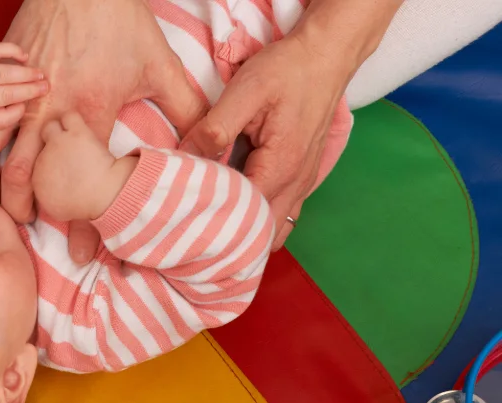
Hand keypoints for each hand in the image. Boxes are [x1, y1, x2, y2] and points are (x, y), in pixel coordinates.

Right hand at [0, 0, 204, 261]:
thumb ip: (183, 107)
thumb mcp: (159, 64)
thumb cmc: (118, 21)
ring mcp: (19, 96)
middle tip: (28, 230)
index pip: (83, 183)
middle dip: (24, 210)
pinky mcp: (2, 81)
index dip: (83, 225)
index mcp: (87, 114)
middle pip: (26, 178)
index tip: (85, 254)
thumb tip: (207, 143)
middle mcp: (47, 112)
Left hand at [178, 28, 351, 249]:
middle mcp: (296, 183)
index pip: (243, 215)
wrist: (326, 55)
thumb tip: (184, 159)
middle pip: (260, 232)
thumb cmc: (288, 70)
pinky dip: (259, 221)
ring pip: (272, 228)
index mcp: (281, 167)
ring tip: (210, 233)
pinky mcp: (300, 176)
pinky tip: (233, 215)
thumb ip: (214, 128)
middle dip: (228, 239)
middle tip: (191, 238)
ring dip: (246, 234)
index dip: (212, 223)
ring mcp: (302, 182)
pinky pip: (280, 212)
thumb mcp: (245, 91)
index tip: (183, 223)